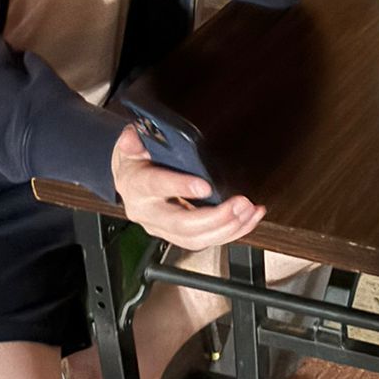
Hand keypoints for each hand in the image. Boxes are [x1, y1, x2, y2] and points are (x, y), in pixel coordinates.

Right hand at [109, 124, 264, 251]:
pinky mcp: (179, 235)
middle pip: (182, 224)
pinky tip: (249, 220)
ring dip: (228, 228)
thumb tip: (132, 138)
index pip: (156, 187)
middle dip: (215, 217)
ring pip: (196, 238)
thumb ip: (133, 141)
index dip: (180, 187)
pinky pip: (206, 240)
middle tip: (239, 204)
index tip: (205, 187)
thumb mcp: (131, 146)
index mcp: (137, 186)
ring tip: (249, 211)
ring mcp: (163, 228)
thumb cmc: (135, 162)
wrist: (129, 182)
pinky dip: (232, 232)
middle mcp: (149, 212)